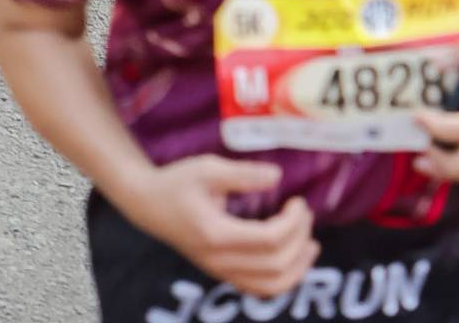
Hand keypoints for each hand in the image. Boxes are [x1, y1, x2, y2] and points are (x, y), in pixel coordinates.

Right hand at [129, 157, 317, 298]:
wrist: (147, 205)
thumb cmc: (176, 181)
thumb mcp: (207, 167)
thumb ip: (243, 174)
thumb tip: (278, 177)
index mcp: (216, 234)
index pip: (269, 240)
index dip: (293, 223)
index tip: (298, 201)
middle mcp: (220, 261)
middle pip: (275, 265)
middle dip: (299, 239)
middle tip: (304, 213)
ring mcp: (221, 272)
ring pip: (271, 287)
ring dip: (298, 268)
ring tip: (311, 245)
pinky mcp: (222, 274)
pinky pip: (260, 289)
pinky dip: (283, 279)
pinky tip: (292, 261)